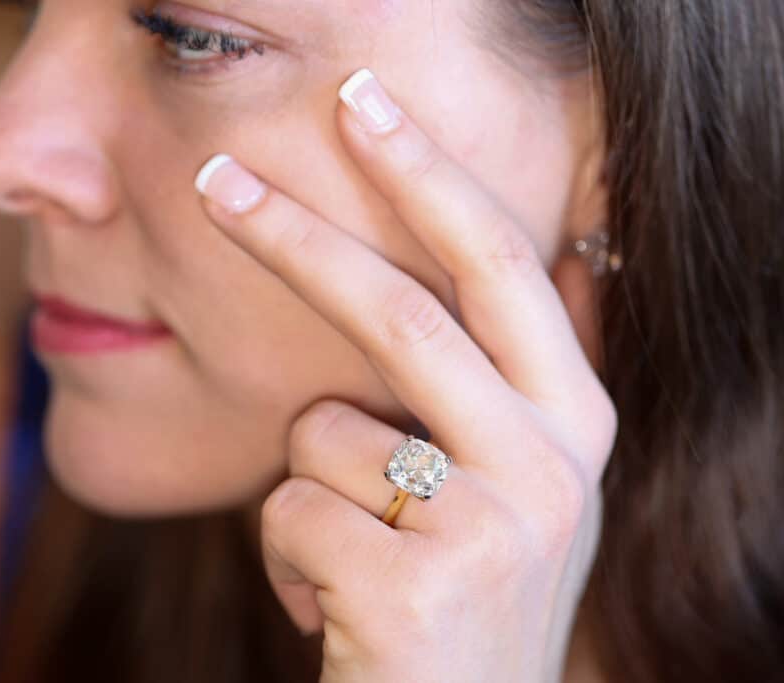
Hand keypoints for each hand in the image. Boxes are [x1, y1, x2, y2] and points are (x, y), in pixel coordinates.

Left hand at [192, 68, 616, 682]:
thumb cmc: (455, 599)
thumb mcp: (501, 487)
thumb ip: (495, 388)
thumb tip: (513, 264)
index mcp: (572, 424)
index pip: (500, 268)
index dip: (429, 176)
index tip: (365, 102)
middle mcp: (554, 466)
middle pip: (404, 312)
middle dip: (297, 235)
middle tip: (211, 176)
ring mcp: (495, 528)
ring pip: (323, 432)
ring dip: (303, 491)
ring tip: (351, 561)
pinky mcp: (420, 589)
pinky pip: (288, 513)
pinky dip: (284, 558)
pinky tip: (337, 612)